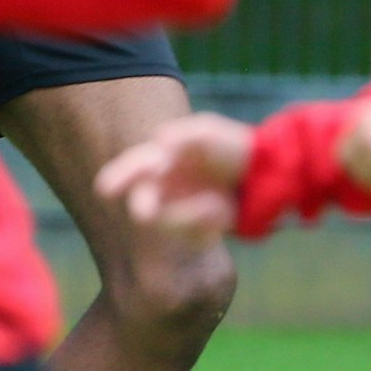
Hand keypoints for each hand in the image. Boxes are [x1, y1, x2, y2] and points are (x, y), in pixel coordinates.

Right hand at [95, 112, 254, 242]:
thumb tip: (159, 140)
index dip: (119, 176)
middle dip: (143, 206)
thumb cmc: (232, 148)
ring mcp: (179, 211)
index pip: (134, 168)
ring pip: (169, 223)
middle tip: (144, 213)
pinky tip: (224, 213)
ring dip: (191, 214)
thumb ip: (185, 135)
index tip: (105, 188)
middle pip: (142, 202)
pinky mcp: (197, 233)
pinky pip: (194, 238)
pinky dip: (208, 226)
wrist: (264, 173)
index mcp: (162, 162)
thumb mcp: (211, 133)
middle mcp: (164, 189)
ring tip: (220, 202)